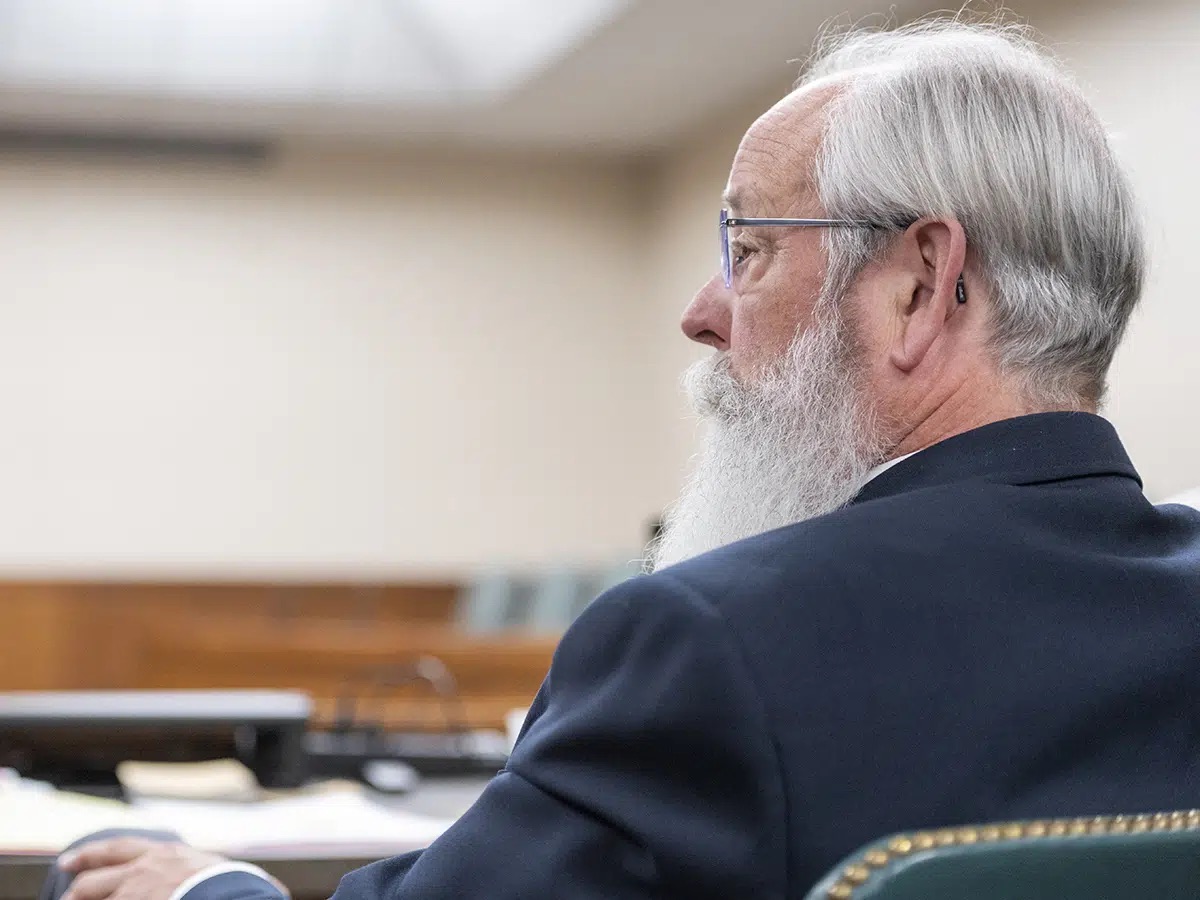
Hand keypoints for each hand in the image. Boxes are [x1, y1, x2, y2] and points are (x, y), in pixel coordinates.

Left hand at [58, 838, 286, 899]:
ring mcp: (136, 894)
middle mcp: (144, 871)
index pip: (119, 849)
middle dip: (77, 888)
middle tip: (65, 896)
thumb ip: (198, 869)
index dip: (91, 855)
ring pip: (96, 899)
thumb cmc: (233, 885)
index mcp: (164, 855)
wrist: (231, 893)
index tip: (68, 860)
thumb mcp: (213, 870)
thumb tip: (219, 876)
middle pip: (97, 878)